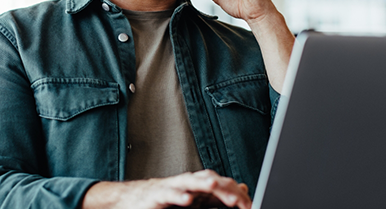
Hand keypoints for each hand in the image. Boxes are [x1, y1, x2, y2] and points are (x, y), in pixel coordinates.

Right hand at [82, 170, 251, 208]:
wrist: (135, 200)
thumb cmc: (166, 201)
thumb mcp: (197, 202)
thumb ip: (218, 197)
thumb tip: (242, 189)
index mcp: (199, 186)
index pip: (223, 186)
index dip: (236, 194)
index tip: (250, 205)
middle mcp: (188, 183)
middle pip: (210, 180)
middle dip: (224, 189)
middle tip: (239, 200)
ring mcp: (173, 187)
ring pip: (190, 182)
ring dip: (202, 184)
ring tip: (214, 186)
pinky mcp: (158, 195)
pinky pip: (169, 194)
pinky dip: (177, 196)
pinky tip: (186, 199)